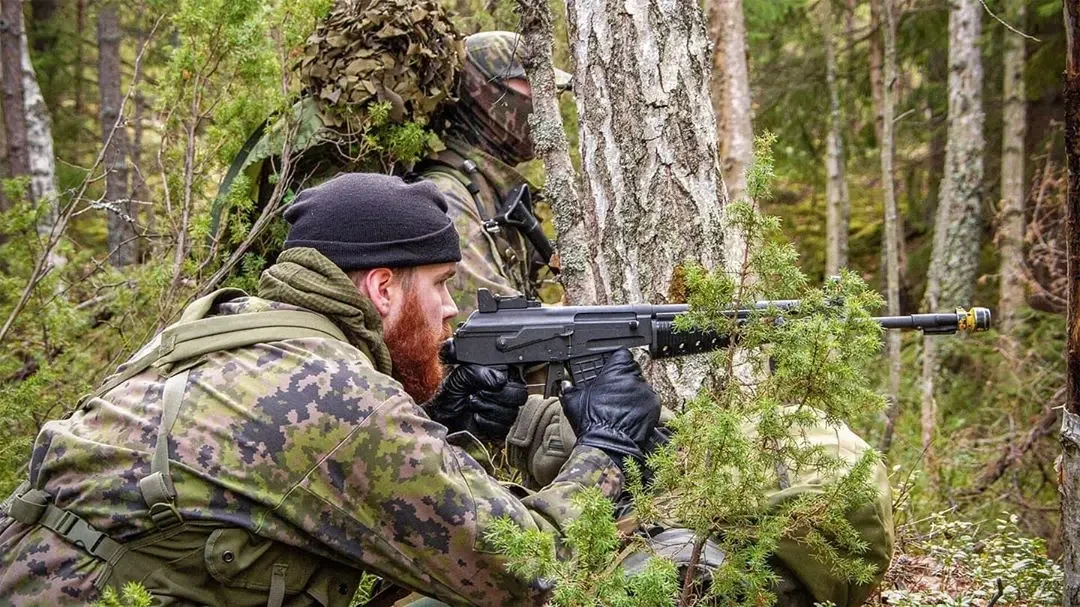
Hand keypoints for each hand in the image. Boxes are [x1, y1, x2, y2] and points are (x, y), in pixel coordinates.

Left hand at [427, 365, 527, 440]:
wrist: (440, 416)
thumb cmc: (451, 393)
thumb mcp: (462, 374)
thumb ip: (480, 372)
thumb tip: (499, 381)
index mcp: (501, 379)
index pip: (517, 378)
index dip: (504, 381)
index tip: (487, 383)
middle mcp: (506, 395)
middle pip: (519, 396)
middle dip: (496, 395)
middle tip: (477, 394)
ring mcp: (504, 413)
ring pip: (512, 412)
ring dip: (488, 409)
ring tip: (473, 405)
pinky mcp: (500, 430)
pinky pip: (504, 427)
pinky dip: (487, 423)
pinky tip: (477, 418)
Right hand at [560, 349, 660, 470]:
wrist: (608, 445)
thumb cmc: (591, 421)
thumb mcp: (573, 401)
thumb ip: (570, 388)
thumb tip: (565, 384)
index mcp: (616, 369)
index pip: (622, 354)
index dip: (616, 361)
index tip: (611, 369)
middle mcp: (634, 377)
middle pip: (632, 370)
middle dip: (624, 378)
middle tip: (613, 391)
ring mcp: (646, 392)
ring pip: (641, 386)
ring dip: (634, 392)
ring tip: (621, 406)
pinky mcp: (655, 407)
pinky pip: (649, 401)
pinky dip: (642, 405)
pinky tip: (630, 414)